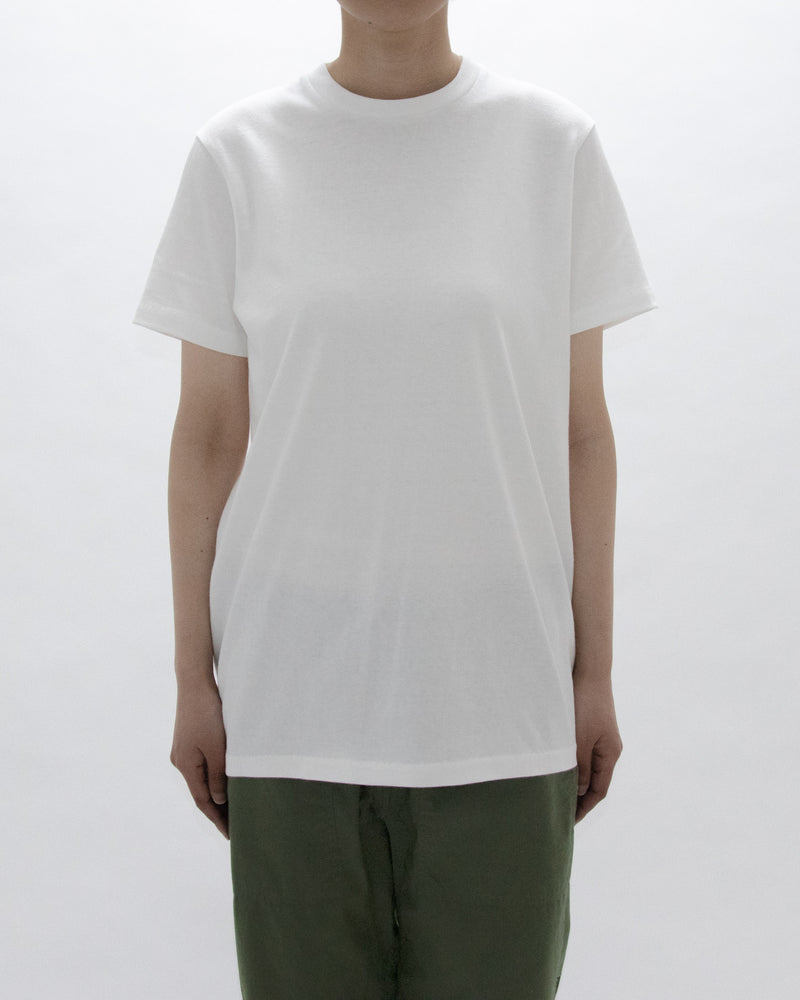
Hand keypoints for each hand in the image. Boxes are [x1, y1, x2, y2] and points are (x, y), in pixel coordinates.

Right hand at [170, 680, 229, 839]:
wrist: (195, 684)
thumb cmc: (208, 714)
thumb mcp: (218, 748)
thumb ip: (218, 776)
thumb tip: (218, 800)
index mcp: (186, 766)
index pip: (203, 801)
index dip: (217, 819)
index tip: (231, 835)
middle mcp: (180, 761)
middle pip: (200, 792)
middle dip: (217, 810)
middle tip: (234, 827)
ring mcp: (183, 751)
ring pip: (201, 779)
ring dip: (216, 794)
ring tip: (233, 808)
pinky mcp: (188, 740)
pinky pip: (202, 766)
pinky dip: (213, 777)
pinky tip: (225, 780)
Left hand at [572, 671, 622, 822]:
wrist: (589, 670)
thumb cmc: (584, 704)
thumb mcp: (579, 740)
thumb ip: (579, 768)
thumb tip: (578, 792)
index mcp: (610, 754)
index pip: (598, 790)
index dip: (584, 808)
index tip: (568, 822)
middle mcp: (609, 748)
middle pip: (594, 781)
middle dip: (578, 798)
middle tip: (558, 813)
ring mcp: (601, 737)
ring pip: (587, 767)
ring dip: (574, 781)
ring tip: (554, 794)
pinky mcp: (591, 726)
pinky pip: (583, 753)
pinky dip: (572, 765)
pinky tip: (557, 767)